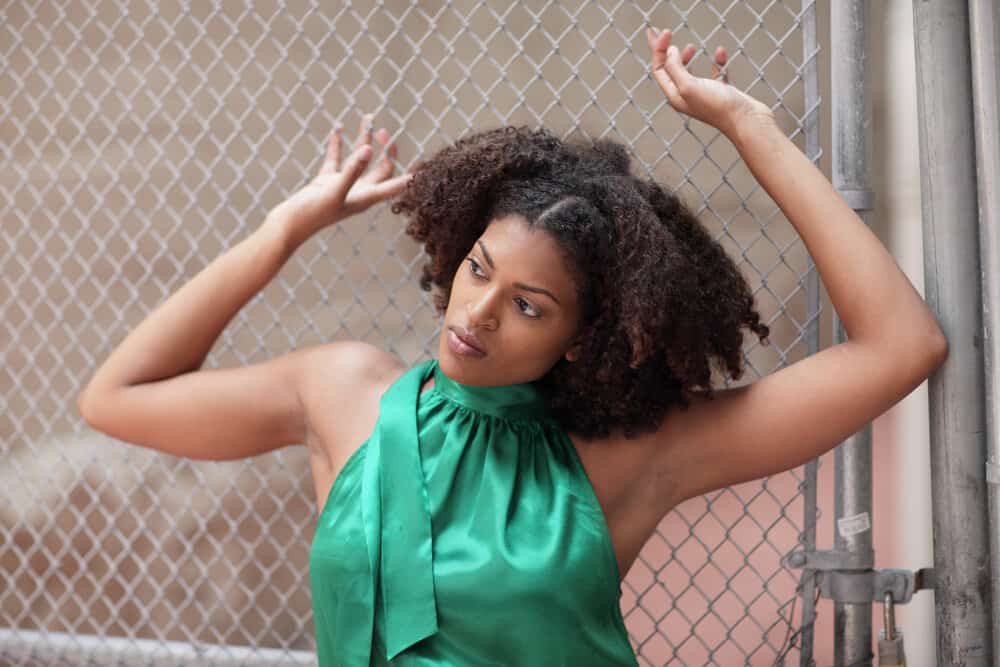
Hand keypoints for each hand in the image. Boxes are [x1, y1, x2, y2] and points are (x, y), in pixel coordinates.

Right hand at [266, 113, 413, 240]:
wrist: (288, 225)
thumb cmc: (313, 213)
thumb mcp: (335, 190)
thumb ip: (352, 170)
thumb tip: (368, 149)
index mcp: (367, 197)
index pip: (395, 184)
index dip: (410, 176)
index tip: (425, 165)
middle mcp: (360, 191)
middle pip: (381, 168)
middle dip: (386, 149)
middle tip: (384, 132)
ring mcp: (343, 185)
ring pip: (359, 158)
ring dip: (363, 139)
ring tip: (367, 118)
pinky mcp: (327, 181)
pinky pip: (336, 158)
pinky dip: (337, 143)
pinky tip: (338, 128)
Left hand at [645, 28, 772, 136]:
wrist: (746, 120)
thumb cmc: (717, 106)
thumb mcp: (689, 85)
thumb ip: (675, 68)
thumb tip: (670, 52)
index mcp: (675, 95)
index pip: (660, 69)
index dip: (659, 49)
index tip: (666, 32)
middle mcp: (687, 96)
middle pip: (671, 70)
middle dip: (666, 51)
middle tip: (665, 33)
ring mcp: (704, 94)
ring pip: (690, 73)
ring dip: (687, 59)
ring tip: (690, 46)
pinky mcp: (721, 92)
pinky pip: (715, 74)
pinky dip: (716, 62)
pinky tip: (720, 53)